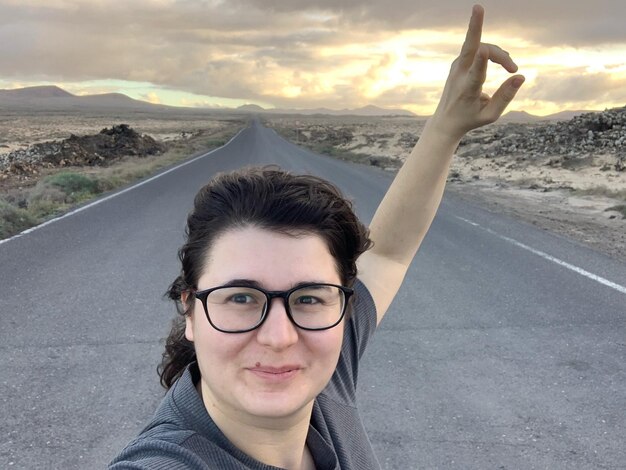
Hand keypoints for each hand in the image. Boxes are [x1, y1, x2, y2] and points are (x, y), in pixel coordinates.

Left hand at [430, 4, 524, 140]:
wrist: (445, 121)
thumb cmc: (470, 119)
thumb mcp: (490, 115)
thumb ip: (506, 97)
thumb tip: (521, 76)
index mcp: (467, 91)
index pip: (474, 75)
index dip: (481, 62)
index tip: (484, 52)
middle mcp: (459, 75)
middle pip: (469, 48)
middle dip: (474, 27)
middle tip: (478, 7)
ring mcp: (456, 66)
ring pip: (480, 47)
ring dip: (499, 53)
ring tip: (511, 66)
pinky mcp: (457, 62)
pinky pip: (477, 49)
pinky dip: (492, 53)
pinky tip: (504, 61)